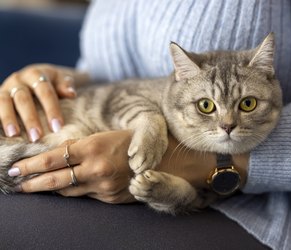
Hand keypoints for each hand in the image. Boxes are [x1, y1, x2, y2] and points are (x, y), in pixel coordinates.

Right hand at [0, 64, 87, 141]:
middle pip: (23, 99)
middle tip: (37, 137)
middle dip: (30, 119)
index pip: (45, 92)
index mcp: (36, 74)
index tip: (58, 127)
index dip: (51, 109)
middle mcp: (18, 80)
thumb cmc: (53, 82)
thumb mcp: (62, 80)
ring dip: (8, 119)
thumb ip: (66, 86)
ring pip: (4, 102)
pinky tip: (1, 132)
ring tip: (14, 135)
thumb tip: (71, 93)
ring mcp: (6, 88)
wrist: (37, 75)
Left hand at [10, 130, 135, 203]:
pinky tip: (67, 188)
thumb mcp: (103, 136)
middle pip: (55, 180)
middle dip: (32, 183)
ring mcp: (104, 187)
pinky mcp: (110, 198)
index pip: (53, 159)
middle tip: (17, 184)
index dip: (31, 165)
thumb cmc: (130, 142)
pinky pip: (86, 196)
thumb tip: (56, 152)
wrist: (160, 159)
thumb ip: (78, 145)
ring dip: (51, 189)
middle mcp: (97, 169)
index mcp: (93, 148)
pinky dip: (75, 191)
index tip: (16, 168)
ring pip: (68, 191)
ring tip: (37, 187)